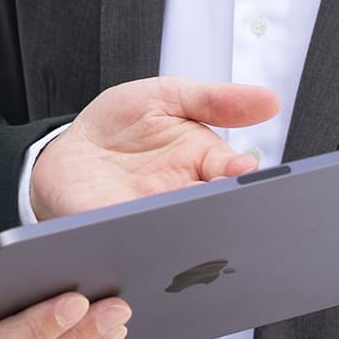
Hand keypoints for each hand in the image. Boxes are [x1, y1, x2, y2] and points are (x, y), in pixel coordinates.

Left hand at [30, 76, 280, 219]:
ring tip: (178, 218)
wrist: (67, 149)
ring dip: (182, 229)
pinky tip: (135, 230)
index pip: (234, 176)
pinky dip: (138, 239)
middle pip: (214, 212)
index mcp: (203, 166)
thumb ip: (214, 99)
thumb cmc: (121, 125)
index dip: (239, 176)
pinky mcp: (116, 235)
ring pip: (179, 233)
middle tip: (216, 201)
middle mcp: (183, 199)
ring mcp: (151, 220)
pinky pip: (132, 242)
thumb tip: (271, 101)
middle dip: (220, 211)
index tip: (240, 172)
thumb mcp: (167, 96)